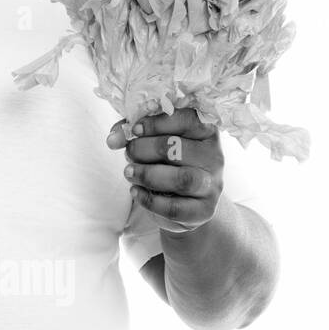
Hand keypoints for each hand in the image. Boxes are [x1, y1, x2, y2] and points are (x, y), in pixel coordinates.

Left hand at [106, 107, 224, 232]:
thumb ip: (133, 133)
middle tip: (128, 154)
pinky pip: (175, 207)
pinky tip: (136, 192)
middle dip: (143, 149)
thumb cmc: (166, 162)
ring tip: (129, 173)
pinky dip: (149, 200)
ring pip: (181, 179)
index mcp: (205, 132)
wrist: (182, 201)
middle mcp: (214, 157)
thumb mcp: (152, 140)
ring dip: (147, 175)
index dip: (157, 123)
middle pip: (178, 148)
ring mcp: (212, 185)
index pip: (188, 119)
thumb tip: (113, 139)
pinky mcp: (204, 210)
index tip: (134, 129)